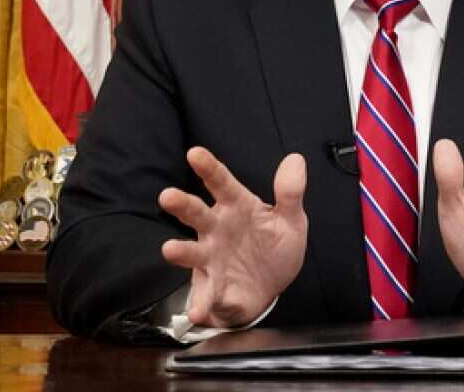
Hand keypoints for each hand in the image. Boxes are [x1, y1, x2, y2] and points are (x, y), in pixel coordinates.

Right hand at [158, 147, 307, 327]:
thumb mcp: (290, 219)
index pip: (221, 183)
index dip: (209, 167)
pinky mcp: (213, 288)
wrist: (271, 286)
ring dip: (180, 251)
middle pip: (196, 213)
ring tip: (170, 249)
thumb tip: (296, 160)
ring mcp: (211, 259)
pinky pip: (205, 296)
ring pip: (191, 253)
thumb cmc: (274, 245)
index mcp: (236, 207)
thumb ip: (290, 192)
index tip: (195, 153)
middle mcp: (216, 230)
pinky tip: (198, 311)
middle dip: (182, 204)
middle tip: (167, 196)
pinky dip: (200, 304)